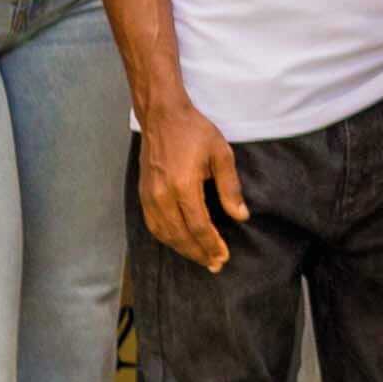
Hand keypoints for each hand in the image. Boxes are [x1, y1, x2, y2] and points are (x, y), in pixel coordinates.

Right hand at [136, 105, 248, 270]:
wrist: (162, 117)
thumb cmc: (194, 132)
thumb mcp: (221, 154)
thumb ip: (230, 188)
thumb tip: (240, 216)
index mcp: (183, 186)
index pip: (199, 226)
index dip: (212, 245)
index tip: (224, 257)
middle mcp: (162, 195)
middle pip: (181, 235)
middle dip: (199, 253)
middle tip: (215, 265)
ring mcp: (149, 196)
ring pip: (165, 234)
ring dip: (183, 249)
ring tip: (200, 258)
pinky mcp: (142, 194)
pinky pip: (153, 225)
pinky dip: (167, 238)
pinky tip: (179, 242)